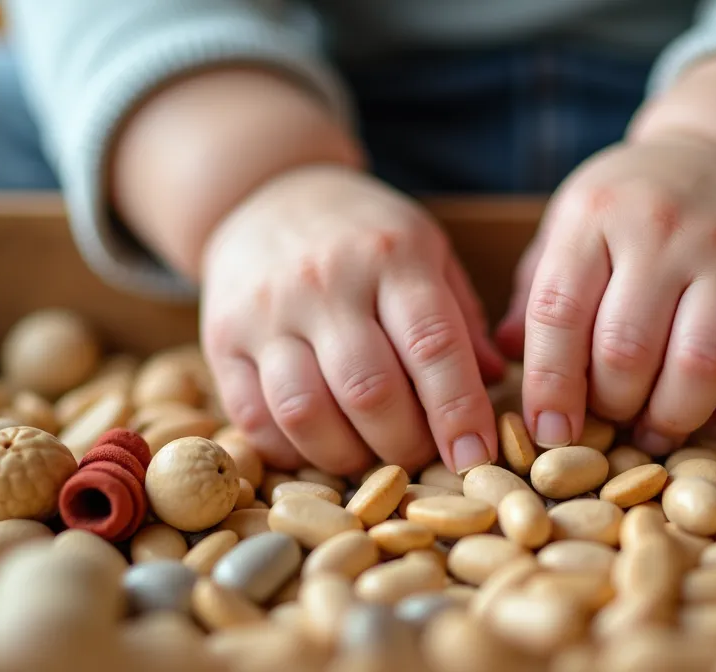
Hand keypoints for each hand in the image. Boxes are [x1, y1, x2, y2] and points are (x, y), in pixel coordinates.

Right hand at [200, 166, 504, 475]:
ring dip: (347, 456)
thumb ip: (461, 319)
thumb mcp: (427, 253)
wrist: (265, 195)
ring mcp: (267, 311)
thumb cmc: (366, 237)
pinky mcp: (222, 339)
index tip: (476, 456)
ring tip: (371, 459)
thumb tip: (494, 384)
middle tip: (423, 459)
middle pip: (369, 389)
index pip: (432, 344)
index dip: (457, 411)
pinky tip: (318, 449)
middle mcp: (326, 281)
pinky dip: (290, 451)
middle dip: (405, 445)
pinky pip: (253, 417)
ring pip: (306, 411)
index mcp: (393, 256)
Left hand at [495, 135, 715, 454]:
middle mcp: (665, 228)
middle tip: (611, 423)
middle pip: (628, 348)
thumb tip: (502, 361)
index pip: (560, 311)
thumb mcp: (572, 227)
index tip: (549, 430)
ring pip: (701, 363)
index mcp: (596, 215)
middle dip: (613, 407)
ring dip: (673, 417)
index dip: (549, 384)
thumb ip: (537, 293)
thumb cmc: (634, 208)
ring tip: (657, 430)